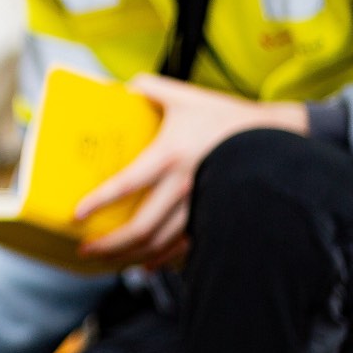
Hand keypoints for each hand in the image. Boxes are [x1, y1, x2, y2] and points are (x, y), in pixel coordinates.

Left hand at [75, 73, 305, 268]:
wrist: (275, 139)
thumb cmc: (227, 118)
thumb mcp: (185, 97)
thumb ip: (151, 88)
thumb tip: (123, 87)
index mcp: (170, 157)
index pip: (127, 184)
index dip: (99, 201)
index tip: (77, 214)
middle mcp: (183, 188)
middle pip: (141, 228)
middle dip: (109, 244)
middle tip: (85, 248)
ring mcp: (200, 208)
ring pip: (160, 244)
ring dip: (131, 256)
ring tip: (107, 259)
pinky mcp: (213, 218)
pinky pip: (183, 247)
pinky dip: (162, 260)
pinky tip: (146, 265)